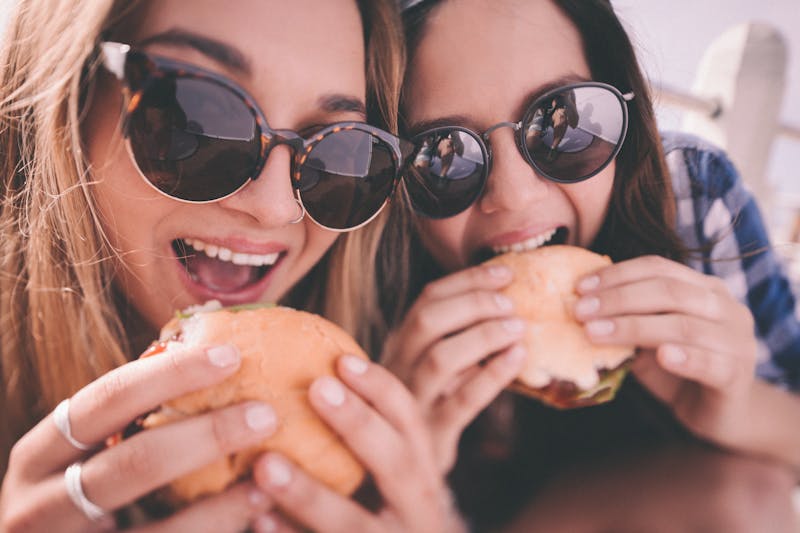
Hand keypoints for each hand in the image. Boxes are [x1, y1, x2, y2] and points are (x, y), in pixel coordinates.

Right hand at [0, 344, 275, 532]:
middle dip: (207, 435)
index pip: (106, 400)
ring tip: (268, 474)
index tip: (231, 354)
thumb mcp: (84, 456)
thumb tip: (220, 359)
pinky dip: (213, 528)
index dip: (169, 374)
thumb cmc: (79, 495)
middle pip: (133, 462)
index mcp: (39, 454)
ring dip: (220, 502)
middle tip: (265, 414)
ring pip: (156, 528)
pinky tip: (251, 509)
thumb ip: (130, 420)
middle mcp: (39, 504)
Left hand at [252, 356, 466, 532]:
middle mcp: (416, 508)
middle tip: (316, 388)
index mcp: (421, 471)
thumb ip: (361, 437)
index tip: (342, 361)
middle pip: (396, 463)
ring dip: (308, 493)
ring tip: (264, 465)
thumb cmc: (378, 512)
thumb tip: (303, 375)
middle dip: (359, 423)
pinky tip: (258, 521)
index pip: (410, 420)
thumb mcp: (388, 477)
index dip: (381, 388)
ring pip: (353, 523)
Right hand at [380, 264, 526, 471]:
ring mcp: (413, 402)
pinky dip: (493, 376)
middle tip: (510, 301)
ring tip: (518, 326)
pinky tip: (518, 359)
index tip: (506, 271)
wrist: (400, 471)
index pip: (427, 299)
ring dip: (483, 335)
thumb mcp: (431, 368)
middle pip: (427, 321)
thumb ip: (455, 337)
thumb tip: (508, 297)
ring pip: (441, 358)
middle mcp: (398, 367)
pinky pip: (463, 402)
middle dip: (473, 302)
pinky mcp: (433, 434)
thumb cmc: (430, 408)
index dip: (467, 280)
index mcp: (399, 345)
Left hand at [573, 255, 757, 448]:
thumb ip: (627, 320)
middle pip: (669, 291)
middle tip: (580, 311)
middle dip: (618, 299)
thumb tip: (578, 306)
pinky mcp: (737, 375)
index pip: (659, 268)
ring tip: (595, 333)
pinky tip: (661, 356)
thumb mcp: (648, 340)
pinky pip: (711, 362)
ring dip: (634, 327)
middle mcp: (726, 307)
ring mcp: (736, 340)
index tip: (579, 287)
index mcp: (704, 288)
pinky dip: (685, 357)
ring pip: (685, 325)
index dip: (617, 274)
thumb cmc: (678, 369)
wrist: (721, 412)